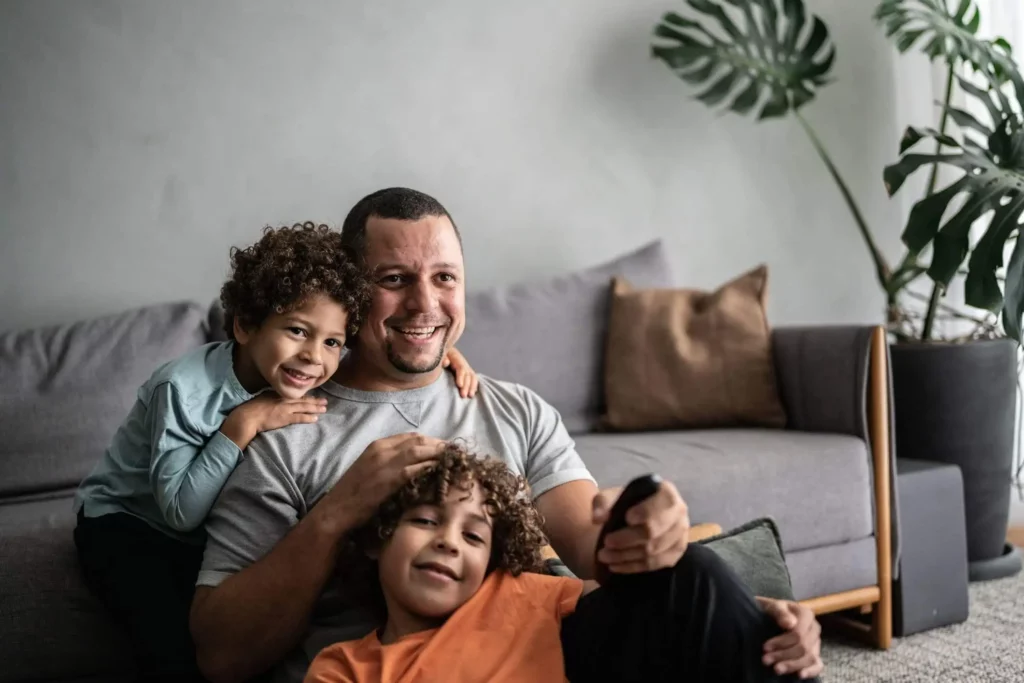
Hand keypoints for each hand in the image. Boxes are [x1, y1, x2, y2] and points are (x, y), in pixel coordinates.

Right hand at [221, 394, 326, 449]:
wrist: (248, 416)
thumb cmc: (252, 408)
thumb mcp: (263, 398)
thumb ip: (272, 398)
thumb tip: (275, 399)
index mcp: (279, 394)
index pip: (295, 395)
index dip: (306, 396)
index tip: (314, 396)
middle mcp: (284, 399)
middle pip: (303, 399)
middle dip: (315, 400)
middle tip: (325, 401)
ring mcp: (286, 408)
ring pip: (304, 407)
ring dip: (315, 408)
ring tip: (324, 408)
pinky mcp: (285, 418)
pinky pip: (300, 417)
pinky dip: (308, 418)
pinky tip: (316, 419)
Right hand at [316, 433, 446, 534]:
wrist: (337, 510)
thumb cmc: (354, 494)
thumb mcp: (370, 469)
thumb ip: (388, 462)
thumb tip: (412, 463)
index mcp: (377, 445)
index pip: (411, 436)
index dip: (430, 440)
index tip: (444, 447)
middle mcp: (382, 449)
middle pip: (419, 440)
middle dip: (439, 444)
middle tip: (455, 453)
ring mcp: (385, 463)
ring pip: (419, 450)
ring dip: (438, 453)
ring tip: (453, 460)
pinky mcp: (389, 479)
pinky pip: (415, 468)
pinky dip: (430, 467)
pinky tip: (441, 471)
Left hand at [442, 347, 478, 397]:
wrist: (440, 352)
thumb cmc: (437, 355)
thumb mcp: (438, 355)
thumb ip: (442, 358)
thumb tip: (446, 362)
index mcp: (455, 357)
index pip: (461, 368)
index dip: (461, 376)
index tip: (459, 385)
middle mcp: (463, 362)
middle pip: (467, 374)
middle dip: (467, 385)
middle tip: (463, 395)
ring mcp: (465, 367)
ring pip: (472, 377)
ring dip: (472, 387)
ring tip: (470, 396)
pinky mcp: (466, 372)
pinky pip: (472, 379)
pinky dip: (473, 386)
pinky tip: (472, 393)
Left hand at [592, 479, 689, 574]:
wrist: (638, 515)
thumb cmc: (627, 502)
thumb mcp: (613, 495)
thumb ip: (603, 502)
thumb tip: (598, 518)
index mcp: (667, 492)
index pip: (661, 504)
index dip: (646, 512)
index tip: (627, 518)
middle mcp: (679, 513)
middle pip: (655, 532)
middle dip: (627, 539)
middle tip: (606, 542)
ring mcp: (680, 535)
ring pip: (654, 551)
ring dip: (626, 556)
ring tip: (604, 556)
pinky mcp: (676, 553)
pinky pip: (656, 564)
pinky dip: (633, 567)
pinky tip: (615, 566)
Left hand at [756, 597, 823, 678]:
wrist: (772, 614)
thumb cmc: (772, 610)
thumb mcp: (772, 606)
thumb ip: (780, 612)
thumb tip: (789, 624)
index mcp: (807, 614)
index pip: (798, 634)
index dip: (782, 642)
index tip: (765, 648)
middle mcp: (814, 628)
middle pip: (803, 647)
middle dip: (783, 655)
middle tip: (766, 660)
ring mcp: (816, 642)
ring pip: (809, 658)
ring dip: (792, 665)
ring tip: (776, 669)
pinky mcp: (814, 653)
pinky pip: (818, 665)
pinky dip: (811, 671)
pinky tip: (800, 675)